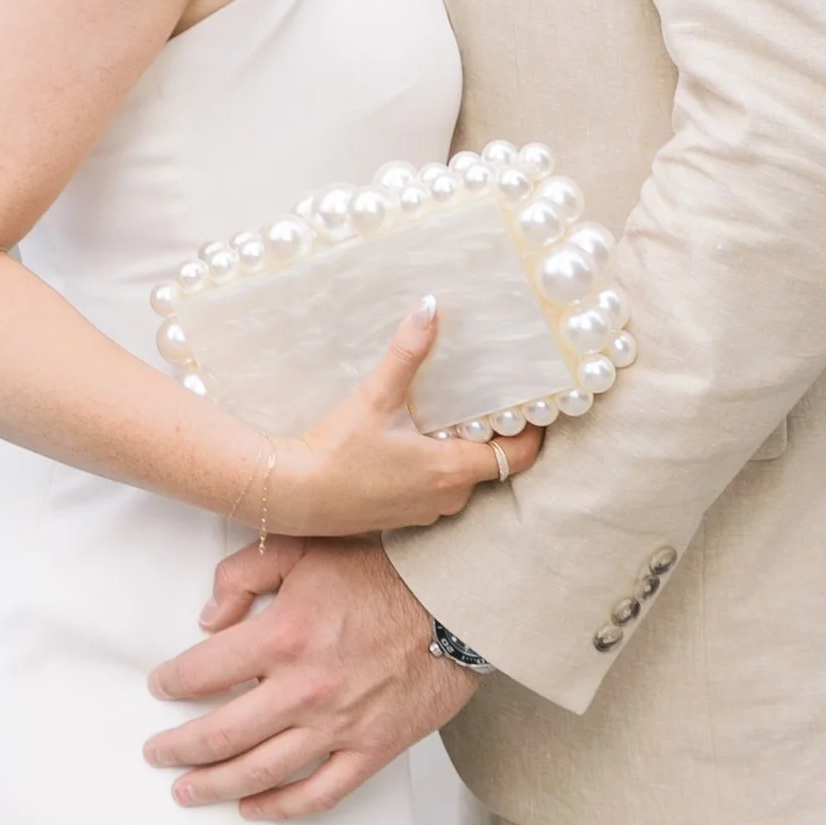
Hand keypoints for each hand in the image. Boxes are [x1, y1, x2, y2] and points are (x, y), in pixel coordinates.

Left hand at [146, 537, 470, 818]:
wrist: (458, 598)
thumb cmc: (384, 567)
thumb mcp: (306, 545)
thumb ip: (245, 572)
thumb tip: (208, 618)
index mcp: (284, 634)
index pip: (204, 671)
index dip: (173, 682)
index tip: (161, 688)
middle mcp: (304, 688)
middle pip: (222, 733)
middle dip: (179, 748)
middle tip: (156, 754)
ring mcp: (339, 726)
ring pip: (261, 772)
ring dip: (216, 785)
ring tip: (187, 790)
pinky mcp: (372, 749)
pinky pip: (320, 794)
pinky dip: (281, 808)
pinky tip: (254, 809)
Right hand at [274, 303, 540, 537]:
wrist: (294, 494)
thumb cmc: (336, 451)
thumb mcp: (376, 397)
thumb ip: (407, 353)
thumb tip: (430, 308)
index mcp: (451, 470)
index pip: (517, 457)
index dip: (530, 432)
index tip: (531, 406)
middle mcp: (447, 498)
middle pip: (490, 464)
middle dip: (489, 434)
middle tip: (485, 397)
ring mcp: (425, 511)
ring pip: (461, 478)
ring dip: (459, 450)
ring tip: (448, 413)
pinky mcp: (404, 516)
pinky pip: (436, 490)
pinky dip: (435, 467)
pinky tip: (412, 440)